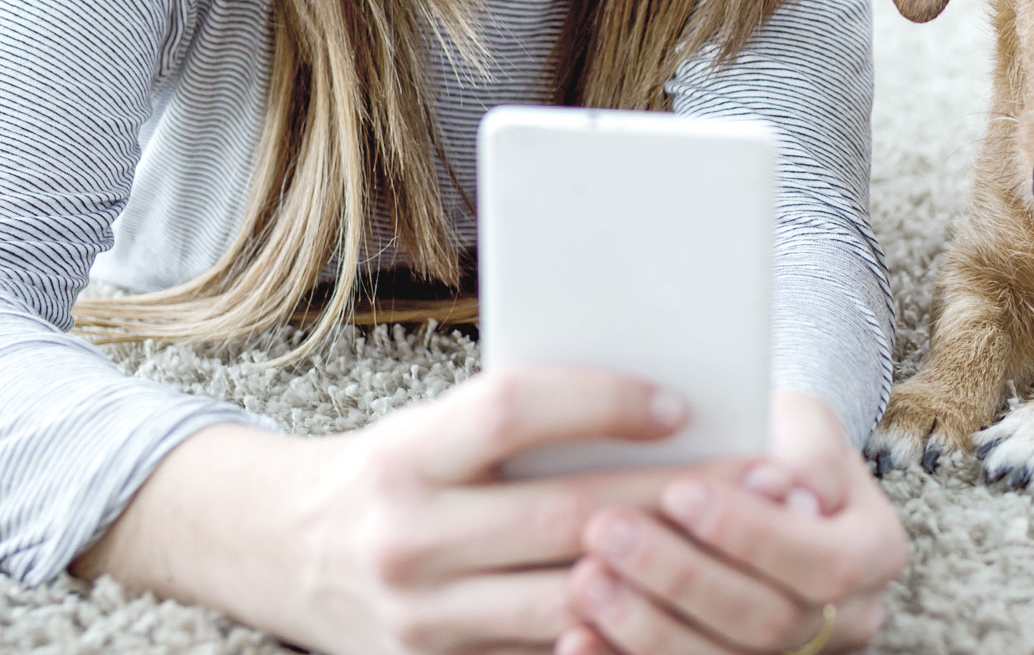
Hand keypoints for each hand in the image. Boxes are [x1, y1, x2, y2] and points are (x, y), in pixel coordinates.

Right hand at [78, 366, 738, 653]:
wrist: (273, 550)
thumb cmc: (381, 474)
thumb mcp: (427, 430)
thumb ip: (512, 429)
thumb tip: (649, 410)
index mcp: (406, 455)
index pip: (511, 411)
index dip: (599, 403)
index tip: (677, 403)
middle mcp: (407, 538)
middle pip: (563, 516)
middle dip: (674, 499)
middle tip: (760, 481)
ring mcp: (419, 619)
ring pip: (569, 601)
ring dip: (665, 575)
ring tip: (739, 549)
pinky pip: (543, 653)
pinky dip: (614, 634)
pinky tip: (677, 614)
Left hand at [563, 391, 907, 652]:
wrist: (760, 482)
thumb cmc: (774, 438)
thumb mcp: (799, 421)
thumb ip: (804, 448)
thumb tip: (790, 487)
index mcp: (874, 552)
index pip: (822, 561)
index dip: (750, 534)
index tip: (678, 491)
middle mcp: (847, 620)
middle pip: (768, 622)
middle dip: (682, 579)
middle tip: (607, 531)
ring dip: (646, 629)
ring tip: (583, 579)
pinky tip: (574, 639)